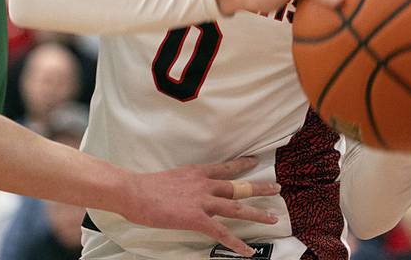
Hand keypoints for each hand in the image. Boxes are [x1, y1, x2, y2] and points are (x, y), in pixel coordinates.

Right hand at [116, 156, 280, 256]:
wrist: (134, 192)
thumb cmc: (145, 187)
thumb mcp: (171, 178)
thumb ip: (184, 185)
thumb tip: (186, 193)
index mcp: (197, 172)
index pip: (225, 167)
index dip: (241, 164)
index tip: (254, 160)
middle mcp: (204, 184)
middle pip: (238, 186)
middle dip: (259, 187)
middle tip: (276, 188)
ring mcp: (202, 201)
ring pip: (237, 207)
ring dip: (257, 213)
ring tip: (273, 218)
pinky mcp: (197, 219)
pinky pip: (222, 232)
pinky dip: (237, 243)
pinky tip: (248, 251)